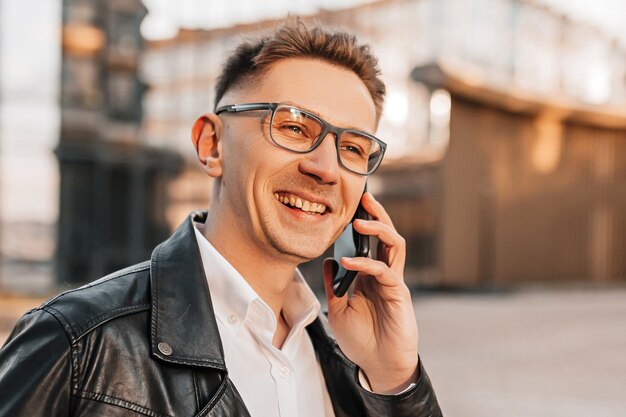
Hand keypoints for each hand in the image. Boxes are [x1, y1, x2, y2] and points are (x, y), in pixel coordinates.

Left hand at [323, 192, 418, 393]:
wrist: (378, 364)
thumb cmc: (361, 338)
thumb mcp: (338, 309)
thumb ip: (334, 285)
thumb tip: (328, 261)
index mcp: (369, 274)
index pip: (369, 241)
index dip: (361, 223)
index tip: (347, 205)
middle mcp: (383, 273)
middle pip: (386, 235)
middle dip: (377, 214)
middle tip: (364, 197)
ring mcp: (393, 281)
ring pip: (394, 244)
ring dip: (379, 229)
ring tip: (359, 221)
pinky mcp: (399, 293)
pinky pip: (385, 271)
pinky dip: (367, 263)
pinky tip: (349, 262)